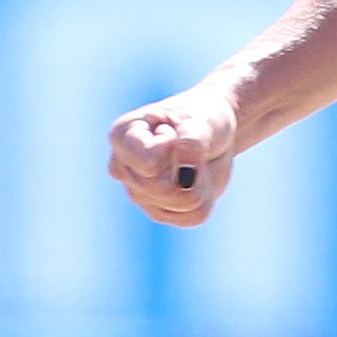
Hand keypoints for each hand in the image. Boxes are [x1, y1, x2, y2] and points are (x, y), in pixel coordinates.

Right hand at [109, 87, 241, 228]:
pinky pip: (191, 217)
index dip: (174, 150)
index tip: (174, 130)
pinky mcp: (158, 211)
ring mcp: (137, 193)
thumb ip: (191, 141)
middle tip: (190, 149)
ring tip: (195, 164)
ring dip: (201, 184)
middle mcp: (122, 168)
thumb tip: (185, 175)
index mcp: (122, 137)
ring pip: (180, 206)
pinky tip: (197, 181)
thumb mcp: (201, 121)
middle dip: (191, 169)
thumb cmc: (202, 118)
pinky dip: (205, 200)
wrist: (214, 134)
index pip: (149, 164)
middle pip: (163, 189)